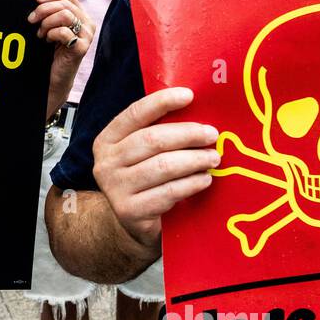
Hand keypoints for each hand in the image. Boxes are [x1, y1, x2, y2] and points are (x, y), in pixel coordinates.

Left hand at [28, 0, 94, 119]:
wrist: (54, 78)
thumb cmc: (51, 52)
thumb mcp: (52, 28)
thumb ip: (51, 13)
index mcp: (81, 16)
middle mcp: (88, 24)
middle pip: (64, 4)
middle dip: (43, 10)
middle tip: (32, 20)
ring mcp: (86, 37)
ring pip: (64, 15)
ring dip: (47, 23)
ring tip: (41, 34)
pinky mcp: (81, 48)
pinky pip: (63, 32)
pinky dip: (51, 34)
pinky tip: (47, 41)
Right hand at [92, 87, 219, 249]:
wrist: (133, 223)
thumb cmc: (146, 180)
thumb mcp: (143, 154)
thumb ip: (160, 133)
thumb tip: (198, 109)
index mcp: (107, 141)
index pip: (134, 114)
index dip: (161, 102)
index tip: (189, 95)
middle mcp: (105, 163)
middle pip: (152, 140)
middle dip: (187, 135)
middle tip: (212, 135)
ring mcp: (115, 188)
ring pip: (162, 166)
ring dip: (194, 160)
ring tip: (213, 158)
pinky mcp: (130, 211)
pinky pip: (168, 192)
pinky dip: (191, 183)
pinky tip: (205, 179)